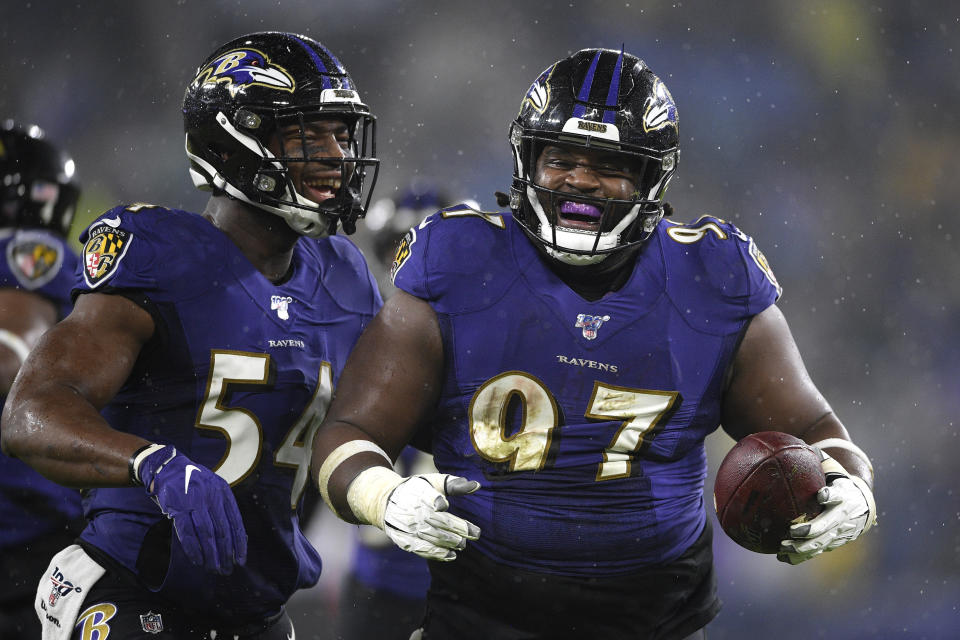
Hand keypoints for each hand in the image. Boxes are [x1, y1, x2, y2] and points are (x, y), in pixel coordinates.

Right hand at [137, 445, 247, 574]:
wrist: (169, 468)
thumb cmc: (195, 483)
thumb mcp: (214, 489)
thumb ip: (223, 509)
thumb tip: (236, 538)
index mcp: (224, 493)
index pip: (236, 523)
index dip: (239, 544)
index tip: (241, 560)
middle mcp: (212, 497)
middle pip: (222, 531)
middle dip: (225, 554)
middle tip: (226, 570)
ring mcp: (195, 502)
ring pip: (206, 534)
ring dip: (210, 555)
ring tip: (213, 569)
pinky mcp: (177, 508)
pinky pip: (187, 533)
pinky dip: (193, 549)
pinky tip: (197, 560)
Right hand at [383, 473, 480, 561]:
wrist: (385, 501)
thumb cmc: (416, 489)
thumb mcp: (432, 482)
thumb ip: (454, 484)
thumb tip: (476, 485)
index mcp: (418, 493)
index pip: (427, 498)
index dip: (435, 501)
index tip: (444, 505)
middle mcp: (411, 511)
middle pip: (436, 521)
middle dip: (457, 528)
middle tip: (476, 534)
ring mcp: (407, 527)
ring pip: (431, 537)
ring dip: (449, 542)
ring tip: (463, 544)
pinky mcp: (403, 540)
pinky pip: (422, 549)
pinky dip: (437, 553)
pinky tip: (451, 555)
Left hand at [778, 450, 875, 563]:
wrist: (861, 501)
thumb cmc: (836, 479)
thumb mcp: (830, 467)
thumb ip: (813, 458)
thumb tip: (782, 444)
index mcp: (845, 494)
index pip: (839, 493)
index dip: (831, 495)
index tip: (821, 495)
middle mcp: (845, 515)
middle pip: (830, 524)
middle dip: (813, 528)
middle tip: (794, 530)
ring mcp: (842, 531)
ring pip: (823, 542)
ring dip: (804, 546)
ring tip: (784, 547)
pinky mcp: (836, 542)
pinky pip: (818, 550)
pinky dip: (801, 556)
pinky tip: (782, 557)